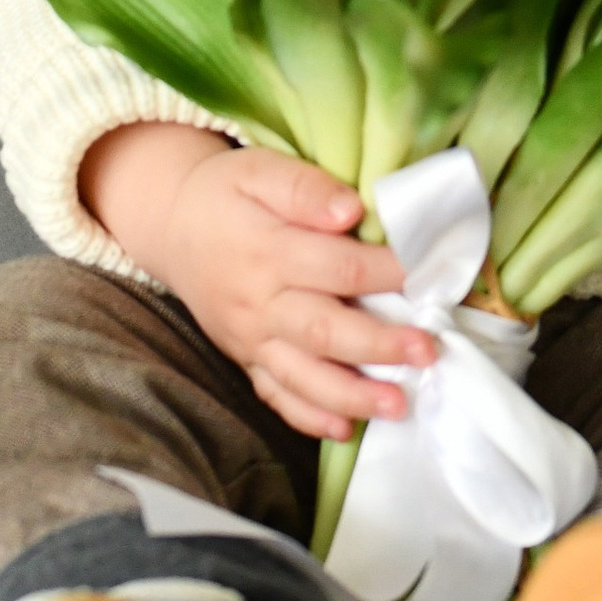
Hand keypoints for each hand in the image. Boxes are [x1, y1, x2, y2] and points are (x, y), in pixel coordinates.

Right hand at [77, 125, 437, 441]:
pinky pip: (275, 396)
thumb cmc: (226, 193)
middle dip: (379, 346)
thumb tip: (351, 210)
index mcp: (268, 250)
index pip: (338, 266)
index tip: (431, 277)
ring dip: (353, 396)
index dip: (387, 274)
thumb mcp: (259, 170)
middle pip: (325, 330)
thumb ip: (304, 188)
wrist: (171, 227)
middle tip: (427, 351)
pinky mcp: (246, 359)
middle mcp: (260, 303)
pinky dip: (308, 418)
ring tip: (398, 406)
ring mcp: (251, 339)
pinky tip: (344, 430)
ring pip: (304, 376)